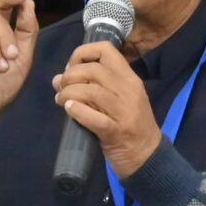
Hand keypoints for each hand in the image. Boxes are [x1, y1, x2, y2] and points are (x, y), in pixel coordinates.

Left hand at [53, 42, 161, 177]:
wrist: (148, 156)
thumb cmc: (130, 126)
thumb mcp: (117, 101)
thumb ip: (91, 87)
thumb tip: (57, 79)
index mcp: (130, 78)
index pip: (106, 50)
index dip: (82, 53)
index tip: (72, 67)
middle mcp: (128, 90)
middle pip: (93, 70)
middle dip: (70, 76)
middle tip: (62, 89)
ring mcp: (124, 112)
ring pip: (90, 91)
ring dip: (69, 93)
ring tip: (61, 101)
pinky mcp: (116, 132)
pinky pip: (93, 117)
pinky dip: (77, 111)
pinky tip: (69, 110)